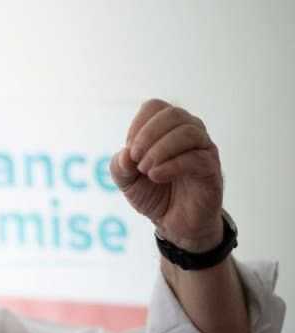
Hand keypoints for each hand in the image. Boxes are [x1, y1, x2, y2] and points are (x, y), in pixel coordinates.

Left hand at [110, 99, 223, 252]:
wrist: (174, 225)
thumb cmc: (154, 195)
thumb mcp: (127, 182)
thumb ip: (120, 166)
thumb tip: (125, 154)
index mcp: (168, 129)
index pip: (155, 107)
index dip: (138, 125)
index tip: (130, 150)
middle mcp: (190, 133)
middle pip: (173, 114)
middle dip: (148, 135)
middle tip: (135, 159)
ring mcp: (204, 150)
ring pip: (188, 132)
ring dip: (160, 150)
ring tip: (145, 170)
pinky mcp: (212, 170)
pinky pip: (197, 158)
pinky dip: (171, 165)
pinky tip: (156, 176)